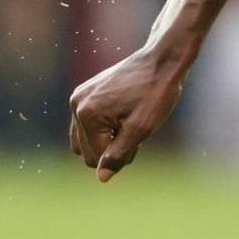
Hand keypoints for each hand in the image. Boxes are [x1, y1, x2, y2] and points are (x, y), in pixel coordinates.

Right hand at [68, 42, 193, 181]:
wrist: (162, 60)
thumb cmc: (156, 94)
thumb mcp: (141, 129)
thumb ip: (119, 155)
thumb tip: (101, 178)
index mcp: (87, 114)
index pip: (96, 159)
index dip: (122, 155)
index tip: (139, 136)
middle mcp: (76, 104)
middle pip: (87, 152)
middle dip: (112, 148)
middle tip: (135, 129)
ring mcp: (78, 97)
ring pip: (84, 141)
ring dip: (106, 140)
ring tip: (128, 124)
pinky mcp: (85, 92)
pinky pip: (86, 125)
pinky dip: (104, 127)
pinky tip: (124, 115)